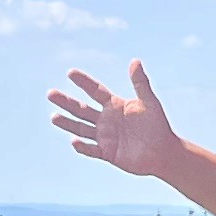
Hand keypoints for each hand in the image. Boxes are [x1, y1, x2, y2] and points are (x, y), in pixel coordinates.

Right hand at [48, 61, 180, 177]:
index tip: (70, 72)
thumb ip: (141, 83)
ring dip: (68, 123)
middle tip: (50, 94)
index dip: (84, 82)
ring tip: (53, 117)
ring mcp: (106, 137)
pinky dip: (83, 147)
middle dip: (66, 102)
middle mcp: (107, 120)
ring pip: (82, 129)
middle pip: (82, 109)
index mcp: (115, 105)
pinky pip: (92, 150)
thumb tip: (135, 61)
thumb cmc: (159, 125)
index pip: (95, 91)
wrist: (164, 152)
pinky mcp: (108, 153)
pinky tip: (74, 141)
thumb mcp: (149, 102)